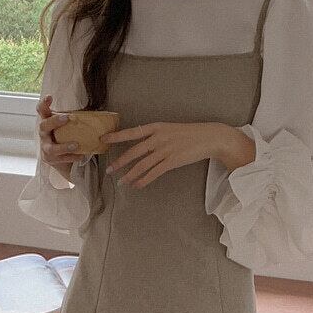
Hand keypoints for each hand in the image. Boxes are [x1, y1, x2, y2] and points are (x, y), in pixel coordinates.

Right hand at [37, 93, 86, 172]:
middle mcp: (43, 134)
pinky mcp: (49, 159)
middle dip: (54, 121)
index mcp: (47, 122)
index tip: (50, 97)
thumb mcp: (67, 126)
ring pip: (51, 148)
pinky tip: (81, 156)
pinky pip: (60, 159)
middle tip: (67, 117)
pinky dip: (71, 157)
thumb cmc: (65, 137)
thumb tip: (96, 114)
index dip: (43, 104)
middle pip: (44, 126)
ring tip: (76, 145)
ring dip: (64, 146)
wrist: (61, 159)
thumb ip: (73, 119)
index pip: (41, 110)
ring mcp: (45, 147)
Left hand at [103, 118, 251, 187]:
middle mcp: (159, 137)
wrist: (209, 137)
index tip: (103, 139)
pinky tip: (137, 185)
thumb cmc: (189, 134)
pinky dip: (144, 180)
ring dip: (130, 175)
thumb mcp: (170, 130)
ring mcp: (165, 149)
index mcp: (156, 127)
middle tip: (109, 170)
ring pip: (143, 165)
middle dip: (120, 162)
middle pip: (134, 151)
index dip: (117, 136)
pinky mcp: (172, 161)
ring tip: (121, 182)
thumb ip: (156, 137)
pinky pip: (154, 173)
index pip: (132, 132)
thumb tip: (142, 148)